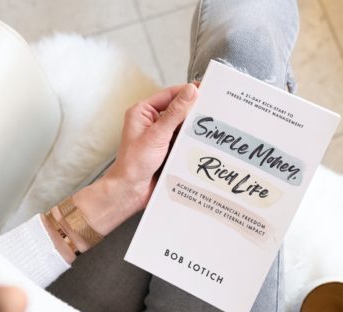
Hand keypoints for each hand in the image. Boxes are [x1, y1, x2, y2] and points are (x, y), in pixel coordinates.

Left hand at [70, 83, 197, 246]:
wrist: (131, 191)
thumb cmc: (133, 164)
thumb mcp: (157, 134)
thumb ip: (175, 112)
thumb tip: (190, 92)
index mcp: (143, 113)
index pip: (169, 95)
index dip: (187, 92)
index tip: (204, 89)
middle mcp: (151, 123)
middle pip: (178, 111)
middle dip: (193, 112)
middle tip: (211, 110)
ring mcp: (160, 137)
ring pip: (182, 128)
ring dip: (193, 130)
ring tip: (209, 128)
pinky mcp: (167, 151)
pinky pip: (183, 142)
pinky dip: (191, 143)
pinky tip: (201, 143)